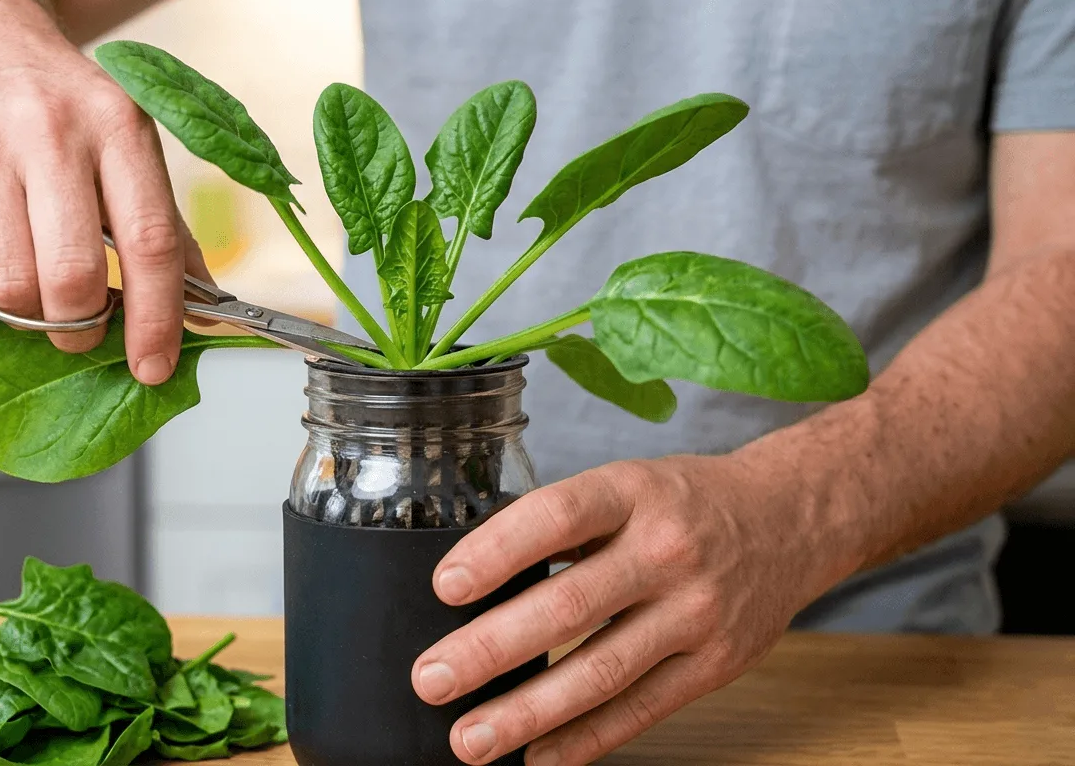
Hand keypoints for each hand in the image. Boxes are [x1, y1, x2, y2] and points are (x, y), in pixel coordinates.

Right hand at [0, 0, 210, 382]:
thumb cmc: (58, 108)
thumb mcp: (125, 146)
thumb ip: (163, 228)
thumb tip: (202, 314)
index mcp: (117, 128)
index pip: (149, 243)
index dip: (155, 319)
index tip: (153, 367)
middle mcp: (50, 133)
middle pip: (72, 277)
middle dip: (80, 328)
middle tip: (80, 329)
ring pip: (9, 286)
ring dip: (24, 321)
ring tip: (32, 301)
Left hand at [413, 455, 854, 764]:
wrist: (791, 519)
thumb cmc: (684, 503)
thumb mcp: (626, 485)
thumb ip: (562, 527)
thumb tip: (472, 578)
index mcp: (633, 493)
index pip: (558, 517)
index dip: (498, 551)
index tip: (445, 586)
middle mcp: (667, 551)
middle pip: (571, 605)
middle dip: (491, 649)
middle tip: (432, 679)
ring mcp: (697, 612)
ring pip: (602, 671)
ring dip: (528, 713)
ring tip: (471, 739)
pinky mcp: (716, 664)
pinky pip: (642, 709)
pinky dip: (586, 740)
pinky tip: (538, 758)